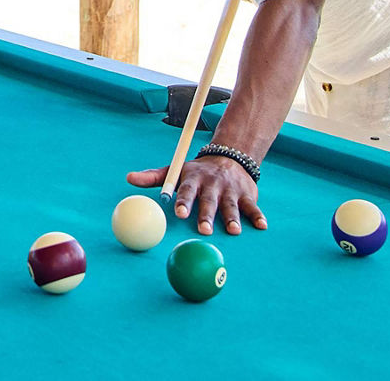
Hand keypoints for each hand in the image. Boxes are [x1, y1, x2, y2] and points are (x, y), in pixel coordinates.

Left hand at [127, 156, 266, 235]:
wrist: (229, 157)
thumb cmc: (196, 172)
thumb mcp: (175, 171)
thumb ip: (153, 177)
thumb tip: (128, 178)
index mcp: (193, 179)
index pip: (186, 190)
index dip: (183, 201)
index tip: (179, 213)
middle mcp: (212, 185)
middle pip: (209, 200)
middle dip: (206, 214)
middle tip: (203, 229)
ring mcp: (231, 190)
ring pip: (231, 205)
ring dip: (232, 218)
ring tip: (233, 231)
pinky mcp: (247, 195)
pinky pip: (253, 207)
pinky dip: (257, 216)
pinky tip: (261, 226)